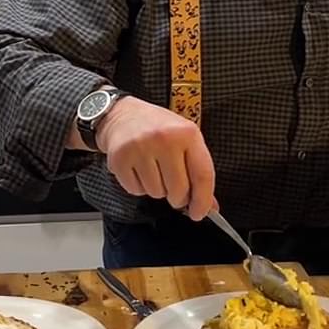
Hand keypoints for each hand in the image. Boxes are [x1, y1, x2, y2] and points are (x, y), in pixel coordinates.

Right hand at [94, 96, 215, 219]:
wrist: (122, 115)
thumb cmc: (158, 129)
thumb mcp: (185, 141)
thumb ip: (198, 171)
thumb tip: (209, 206)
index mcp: (187, 133)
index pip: (202, 175)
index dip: (203, 200)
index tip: (200, 213)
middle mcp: (164, 139)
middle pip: (179, 190)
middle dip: (178, 197)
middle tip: (173, 188)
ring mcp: (140, 148)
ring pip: (156, 193)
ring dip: (157, 189)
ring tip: (153, 169)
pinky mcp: (120, 159)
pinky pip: (136, 191)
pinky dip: (139, 187)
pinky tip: (139, 169)